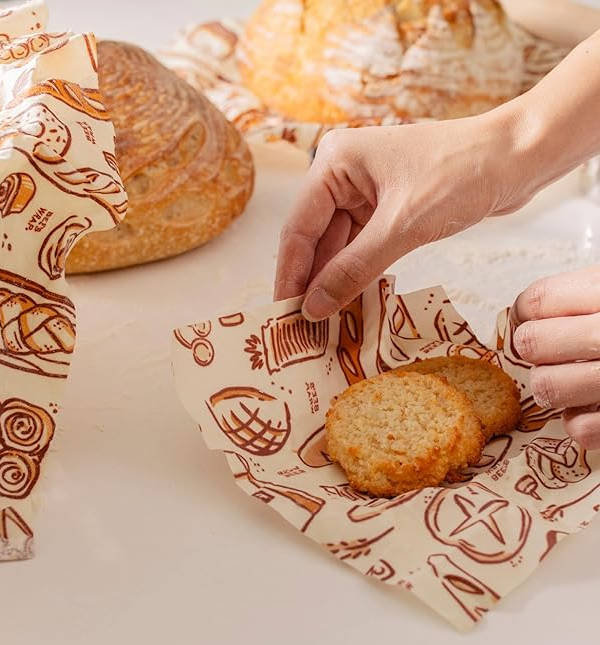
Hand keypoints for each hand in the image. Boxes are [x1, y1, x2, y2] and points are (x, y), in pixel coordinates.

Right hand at [274, 109, 530, 320]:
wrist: (518, 157)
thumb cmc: (462, 175)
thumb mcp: (403, 227)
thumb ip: (354, 269)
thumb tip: (312, 308)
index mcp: (334, 162)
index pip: (299, 227)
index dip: (291, 274)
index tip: (284, 314)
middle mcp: (342, 175)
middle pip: (315, 238)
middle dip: (312, 281)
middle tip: (302, 328)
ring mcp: (363, 191)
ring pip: (338, 246)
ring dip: (334, 281)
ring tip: (323, 323)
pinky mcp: (385, 207)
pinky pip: (361, 246)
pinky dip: (357, 273)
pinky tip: (349, 302)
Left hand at [512, 266, 599, 449]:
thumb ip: (579, 297)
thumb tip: (525, 313)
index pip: (537, 301)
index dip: (524, 313)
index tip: (528, 320)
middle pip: (532, 343)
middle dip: (536, 350)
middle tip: (554, 352)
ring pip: (546, 387)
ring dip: (553, 387)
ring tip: (574, 380)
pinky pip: (580, 429)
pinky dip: (581, 422)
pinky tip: (594, 406)